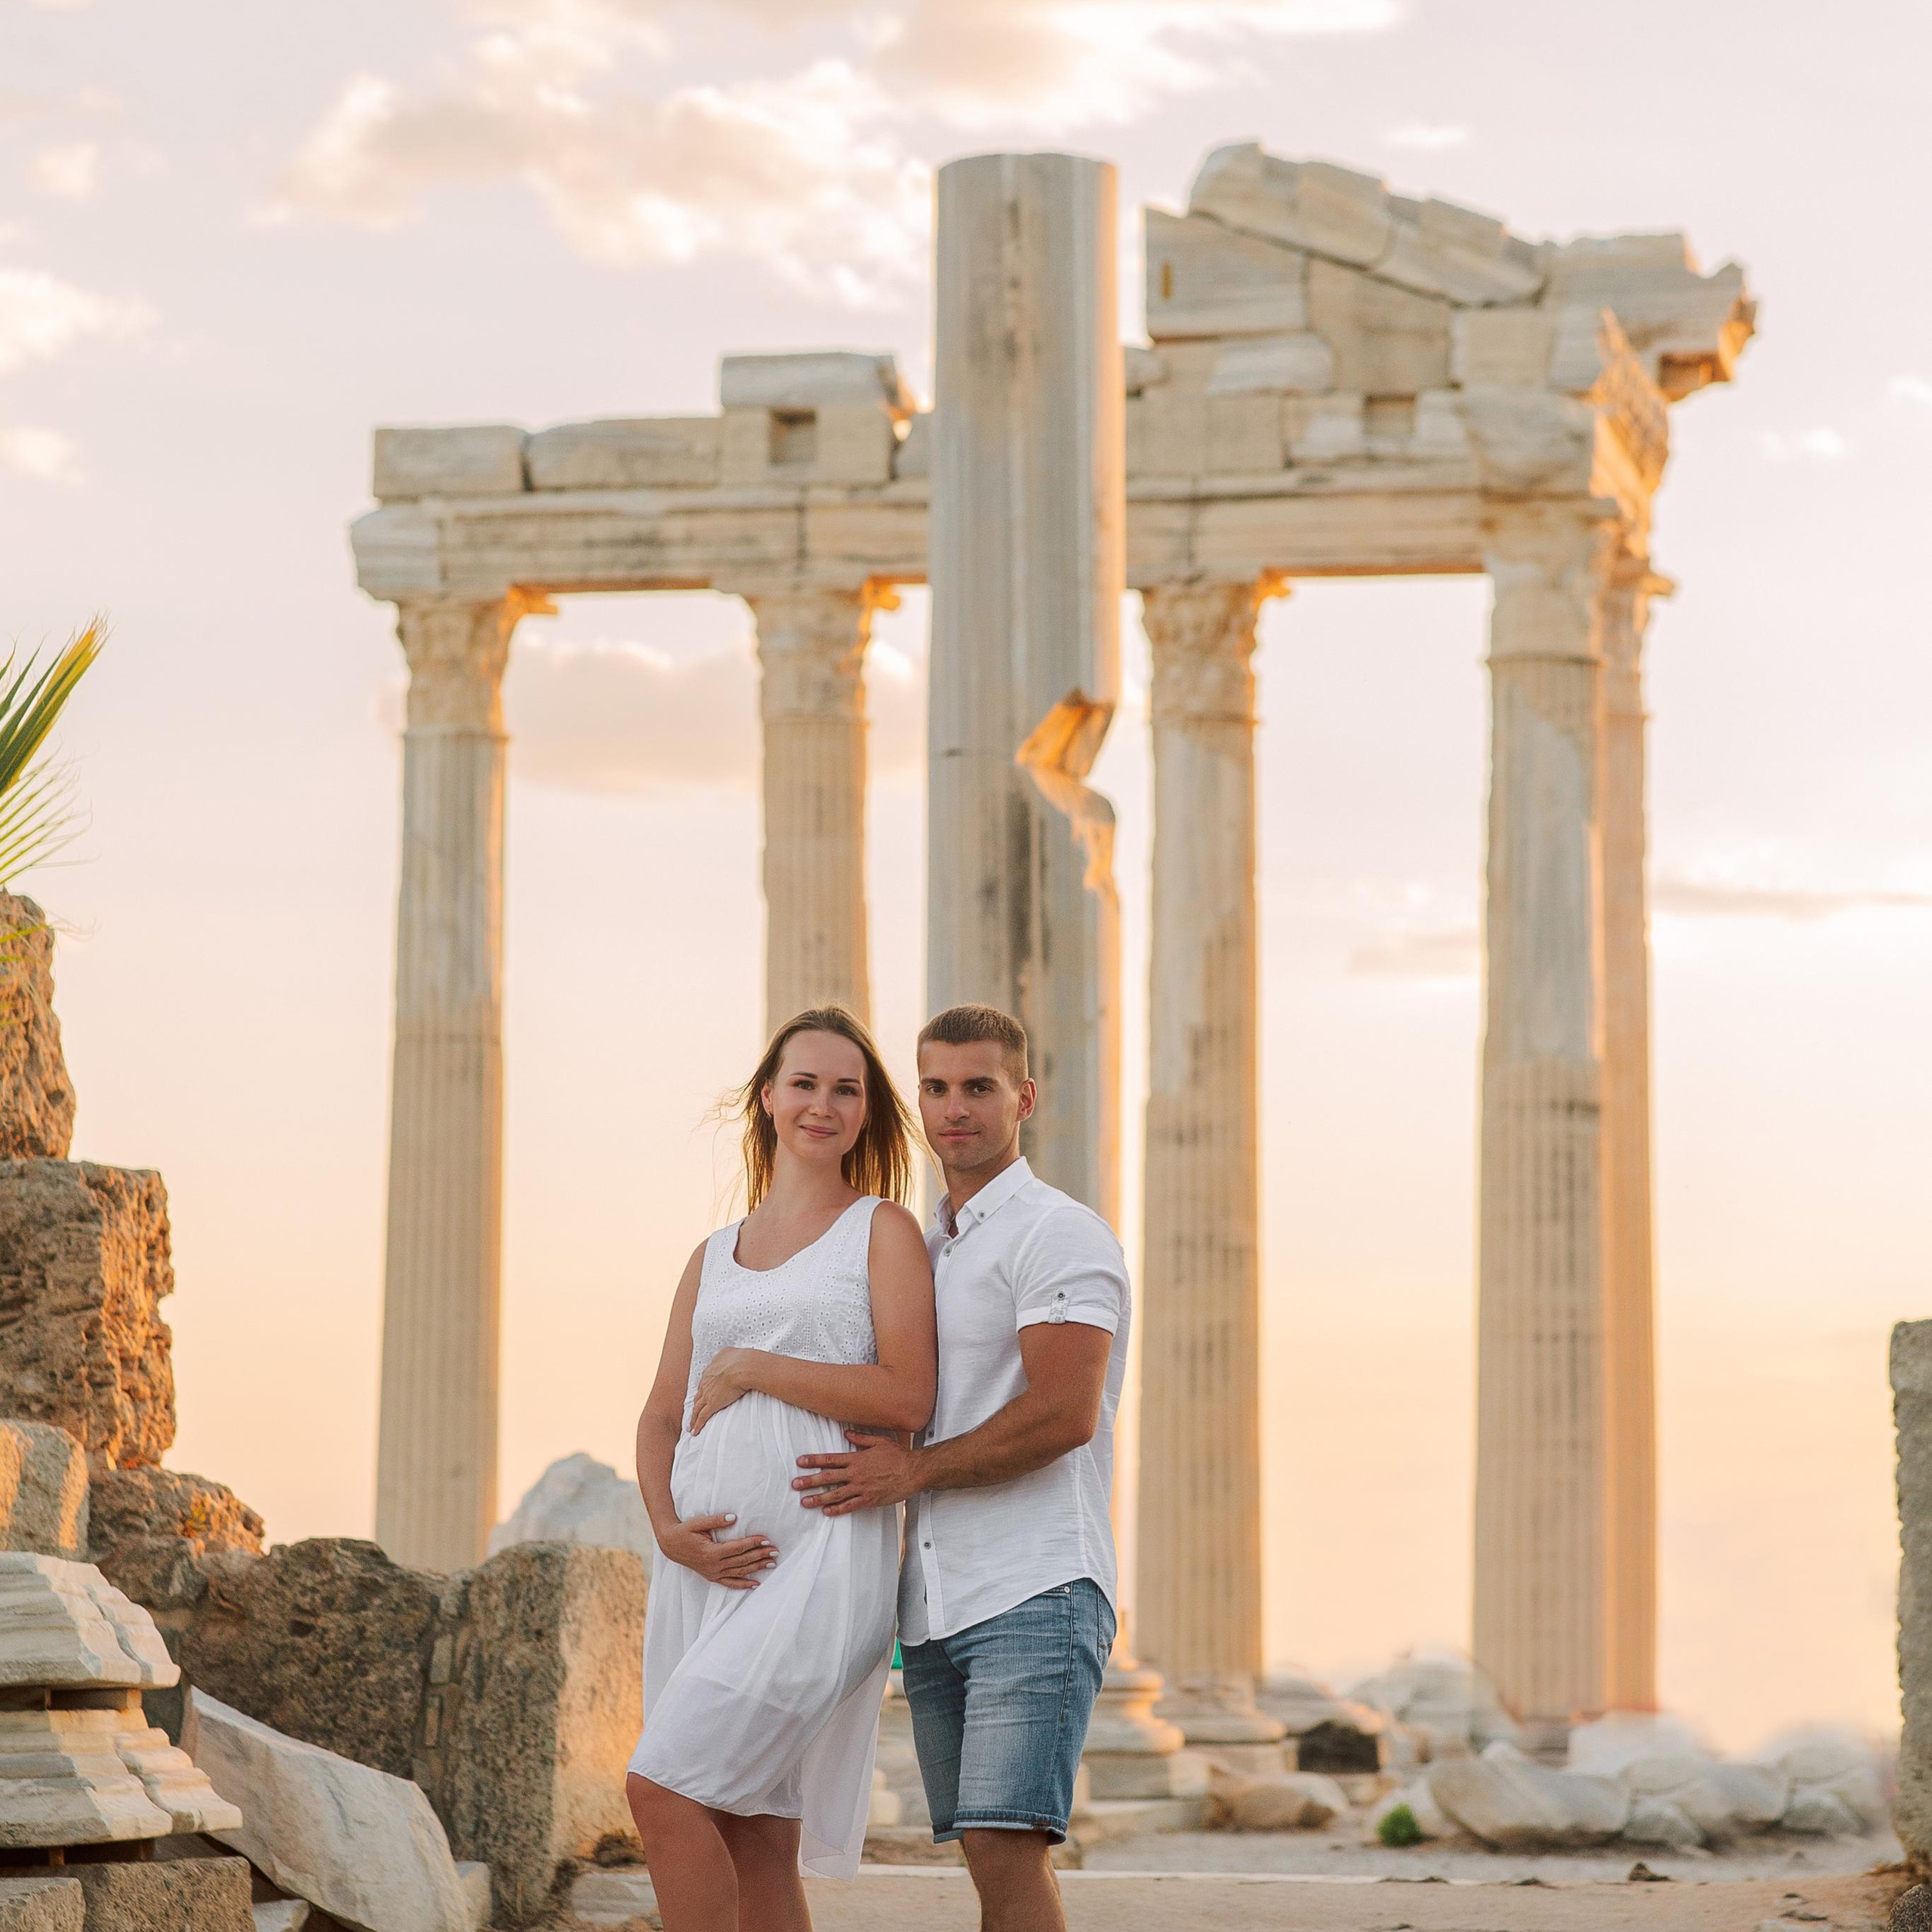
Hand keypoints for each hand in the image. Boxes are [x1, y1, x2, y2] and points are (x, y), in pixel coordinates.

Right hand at [656, 1513, 775, 1589]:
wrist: (670, 1546)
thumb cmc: (684, 1531)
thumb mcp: (697, 1522)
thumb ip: (716, 1520)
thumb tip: (734, 1517)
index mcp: (711, 1552)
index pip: (738, 1548)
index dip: (753, 1543)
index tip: (767, 1539)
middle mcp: (714, 1566)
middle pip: (742, 1560)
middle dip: (760, 1555)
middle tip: (776, 1551)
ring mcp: (713, 1573)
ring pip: (739, 1572)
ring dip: (756, 1568)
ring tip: (772, 1563)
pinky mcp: (712, 1577)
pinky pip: (730, 1583)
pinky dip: (743, 1585)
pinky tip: (755, 1584)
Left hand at [690, 1348, 762, 1433]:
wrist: (742, 1367)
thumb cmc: (740, 1359)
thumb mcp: (729, 1352)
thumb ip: (725, 1354)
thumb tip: (727, 1354)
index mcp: (710, 1370)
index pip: (704, 1383)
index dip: (703, 1391)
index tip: (703, 1396)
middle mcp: (706, 1383)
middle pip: (698, 1396)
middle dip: (695, 1405)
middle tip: (694, 1412)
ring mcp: (708, 1394)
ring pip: (697, 1409)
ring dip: (693, 1418)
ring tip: (691, 1425)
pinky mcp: (712, 1404)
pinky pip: (702, 1417)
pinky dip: (697, 1425)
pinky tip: (695, 1431)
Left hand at [793, 1431, 923, 1516]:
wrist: (913, 1471)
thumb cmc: (898, 1456)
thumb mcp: (879, 1441)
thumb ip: (861, 1438)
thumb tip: (846, 1433)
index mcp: (857, 1458)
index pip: (830, 1459)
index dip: (814, 1460)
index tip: (800, 1462)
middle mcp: (856, 1473)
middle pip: (828, 1478)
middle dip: (810, 1481)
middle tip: (795, 1484)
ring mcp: (861, 1488)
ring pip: (835, 1494)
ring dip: (818, 1498)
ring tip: (805, 1501)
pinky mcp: (869, 1500)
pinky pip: (850, 1506)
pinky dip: (837, 1510)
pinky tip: (826, 1512)